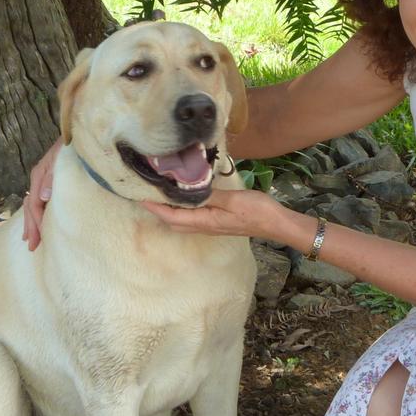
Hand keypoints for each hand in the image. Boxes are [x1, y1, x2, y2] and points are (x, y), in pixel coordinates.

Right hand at [23, 138, 62, 250]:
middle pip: (31, 207)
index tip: (39, 238)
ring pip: (34, 206)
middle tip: (32, 246)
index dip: (37, 222)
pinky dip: (37, 214)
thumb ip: (52, 177)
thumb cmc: (73, 146)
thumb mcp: (62, 159)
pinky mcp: (50, 180)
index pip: (35, 204)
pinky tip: (37, 223)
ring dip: (32, 223)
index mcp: (40, 175)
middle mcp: (39, 178)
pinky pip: (40, 201)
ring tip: (30, 240)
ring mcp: (44, 180)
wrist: (80, 132)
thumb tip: (43, 197)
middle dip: (31, 227)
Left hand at [140, 188, 287, 238]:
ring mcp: (211, 225)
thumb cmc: (256, 211)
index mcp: (205, 221)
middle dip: (157, 210)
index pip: (172, 216)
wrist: (275, 224)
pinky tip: (183, 197)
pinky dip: (181, 208)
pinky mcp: (217, 221)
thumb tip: (187, 190)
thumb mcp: (233, 200)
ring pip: (182, 220)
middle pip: (173, 221)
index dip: (154, 208)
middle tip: (145, 192)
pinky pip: (192, 217)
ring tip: (159, 194)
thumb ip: (209, 195)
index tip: (139, 196)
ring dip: (168, 210)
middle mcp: (204, 226)